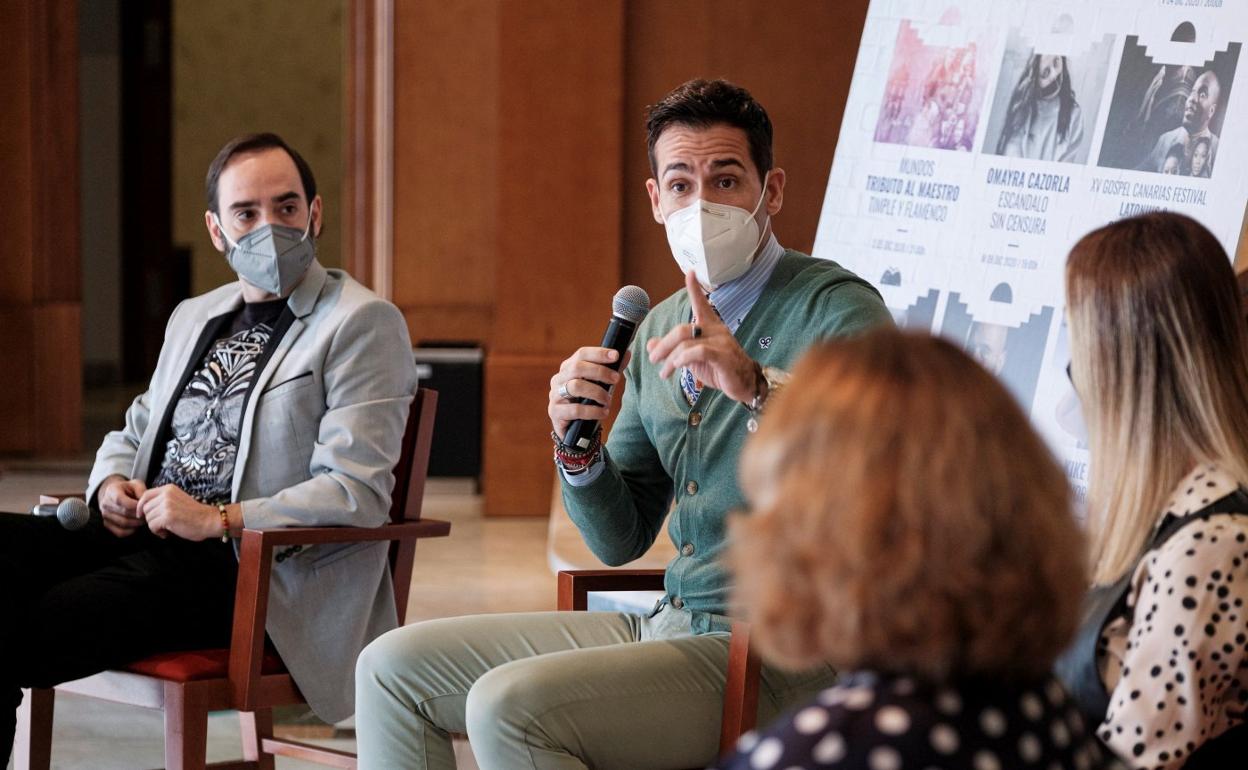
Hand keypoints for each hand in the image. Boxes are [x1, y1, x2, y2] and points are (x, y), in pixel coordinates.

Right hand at [98, 476, 147, 537]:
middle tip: (149, 515)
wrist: (114, 495)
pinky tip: (137, 526)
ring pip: (123, 523)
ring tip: (145, 520)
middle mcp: (105, 504)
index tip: (146, 507)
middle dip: (140, 515)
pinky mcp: (107, 525)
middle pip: (124, 513)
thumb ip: (142, 491)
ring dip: (137, 523)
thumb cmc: (128, 489)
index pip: (121, 500)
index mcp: (112, 491)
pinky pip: (120, 532)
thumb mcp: (136, 484)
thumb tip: (146, 503)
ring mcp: (104, 516)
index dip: (136, 506)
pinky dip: (132, 531)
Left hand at [137, 485, 219, 540]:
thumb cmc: (194, 513)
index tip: (143, 514)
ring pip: (148, 518)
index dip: (141, 506)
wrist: (209, 520)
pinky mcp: (167, 517)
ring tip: (167, 528)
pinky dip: (158, 532)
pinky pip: (152, 526)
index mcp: (169, 489)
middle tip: (162, 524)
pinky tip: (167, 532)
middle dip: (150, 518)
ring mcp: (167, 505)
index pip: (145, 495)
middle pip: (145, 508)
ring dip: (155, 526)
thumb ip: (163, 500)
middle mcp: (166, 495)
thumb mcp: (177, 499)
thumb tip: (145, 508)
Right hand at [548, 347, 630, 439]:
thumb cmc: (587, 401)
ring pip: (575, 386)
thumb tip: (627, 354)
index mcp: (568, 368)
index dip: (599, 353)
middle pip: (577, 368)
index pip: (581, 354)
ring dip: (597, 392)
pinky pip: (575, 409)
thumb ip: (612, 370)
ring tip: (608, 401)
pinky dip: (593, 411)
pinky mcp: (555, 412)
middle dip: (600, 372)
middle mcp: (559, 379)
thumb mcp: (600, 385)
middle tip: (616, 379)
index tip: (615, 355)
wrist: (573, 428)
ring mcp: (555, 395)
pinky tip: (603, 413)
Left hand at [646, 270, 761, 403]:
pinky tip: (678, 366)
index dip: (695, 289)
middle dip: (663, 344)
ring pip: (687, 342)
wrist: (744, 384)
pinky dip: (684, 358)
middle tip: (653, 358)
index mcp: (710, 327)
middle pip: (682, 329)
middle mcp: (716, 330)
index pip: (702, 304)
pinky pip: (700, 351)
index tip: (690, 272)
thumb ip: (673, 350)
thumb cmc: (719, 369)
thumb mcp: (692, 359)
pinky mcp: (723, 357)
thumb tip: (650, 345)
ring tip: (664, 373)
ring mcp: (721, 342)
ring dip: (671, 359)